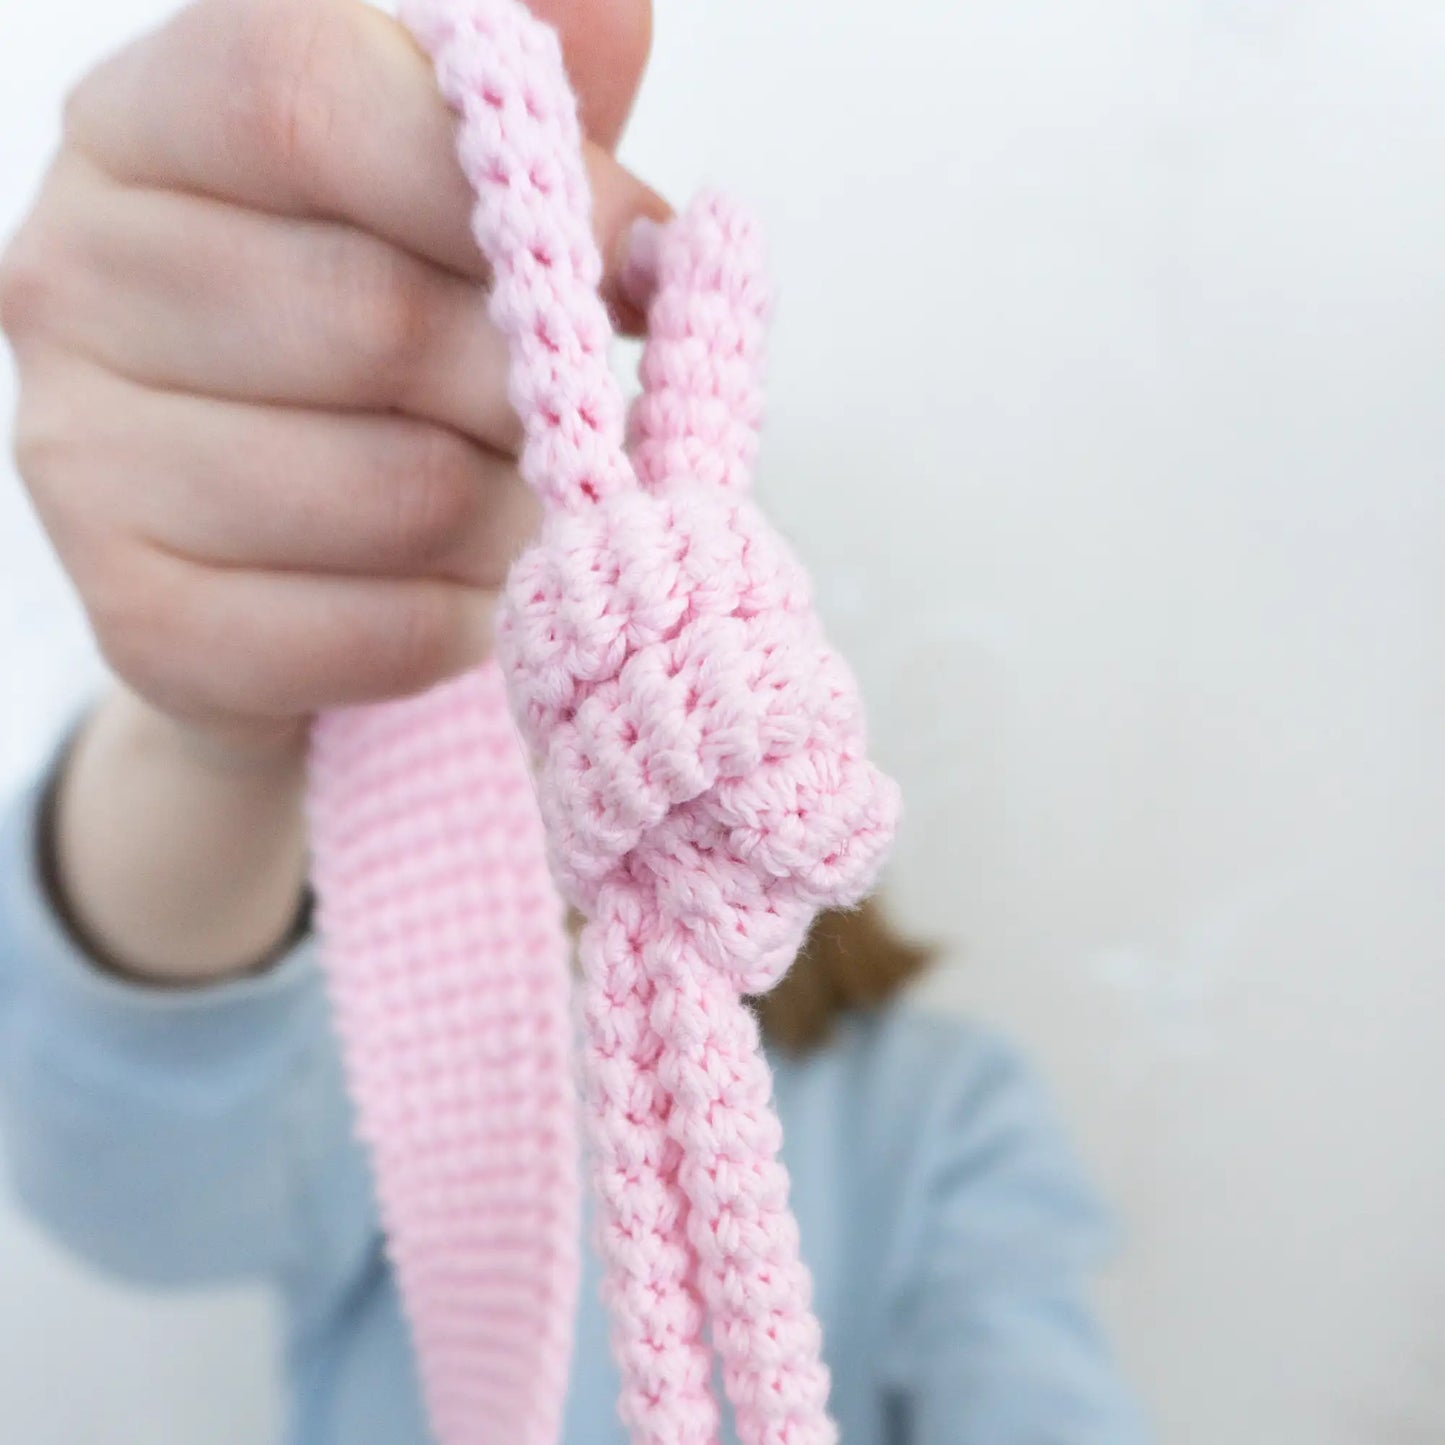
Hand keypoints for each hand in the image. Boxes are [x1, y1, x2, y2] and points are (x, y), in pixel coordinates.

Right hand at [0, 0, 664, 767]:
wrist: (281, 558)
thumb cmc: (386, 351)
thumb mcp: (446, 205)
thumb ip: (515, 108)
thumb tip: (608, 4)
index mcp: (146, 127)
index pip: (308, 97)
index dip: (516, 179)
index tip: (643, 255)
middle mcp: (74, 276)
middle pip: (378, 318)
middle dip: (535, 386)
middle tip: (577, 412)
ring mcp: (83, 461)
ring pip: (402, 492)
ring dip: (513, 513)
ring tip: (515, 501)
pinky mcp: (142, 621)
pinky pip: (380, 630)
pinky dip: (466, 619)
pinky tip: (461, 589)